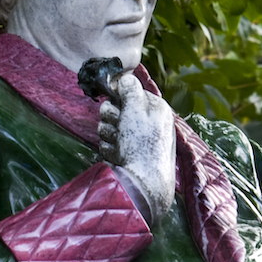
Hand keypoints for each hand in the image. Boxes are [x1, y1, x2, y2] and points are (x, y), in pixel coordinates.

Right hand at [97, 73, 175, 217]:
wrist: (142, 183)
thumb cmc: (143, 145)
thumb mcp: (138, 109)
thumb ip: (130, 90)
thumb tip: (125, 78)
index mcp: (155, 109)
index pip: (129, 91)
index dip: (119, 95)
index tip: (116, 100)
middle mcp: (145, 123)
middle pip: (115, 108)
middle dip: (112, 117)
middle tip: (121, 128)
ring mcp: (133, 140)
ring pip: (107, 126)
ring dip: (110, 135)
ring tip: (121, 147)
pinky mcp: (123, 154)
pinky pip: (106, 143)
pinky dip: (110, 149)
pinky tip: (120, 157)